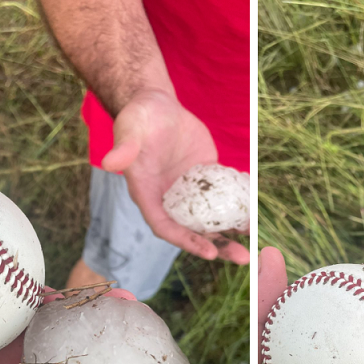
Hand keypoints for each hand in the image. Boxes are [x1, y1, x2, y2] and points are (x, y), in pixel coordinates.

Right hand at [102, 89, 249, 263]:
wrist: (157, 106)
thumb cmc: (138, 118)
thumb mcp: (129, 131)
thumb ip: (123, 149)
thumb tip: (109, 163)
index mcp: (147, 195)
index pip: (165, 227)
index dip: (187, 241)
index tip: (210, 253)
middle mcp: (169, 199)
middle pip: (193, 231)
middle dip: (218, 246)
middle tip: (242, 257)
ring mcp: (189, 191)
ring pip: (210, 217)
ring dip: (232, 231)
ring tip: (254, 239)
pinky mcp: (205, 176)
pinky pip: (222, 195)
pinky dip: (238, 204)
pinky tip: (255, 211)